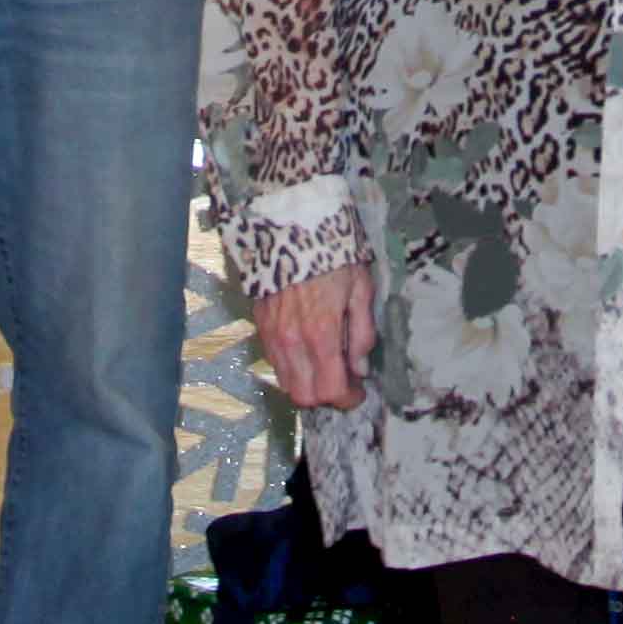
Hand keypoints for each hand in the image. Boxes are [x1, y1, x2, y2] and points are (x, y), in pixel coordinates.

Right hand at [252, 267, 374, 412]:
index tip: (359, 391)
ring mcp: (272, 335)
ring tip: (324, 364)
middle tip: (342, 380)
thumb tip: (361, 368)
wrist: (290, 224)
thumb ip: (363, 333)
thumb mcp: (361, 289)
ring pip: (286, 382)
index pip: (331, 390)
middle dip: (325, 396)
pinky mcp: (259, 324)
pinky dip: (291, 366)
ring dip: (306, 383)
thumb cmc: (333, 255)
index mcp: (321, 335)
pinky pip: (274, 361)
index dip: (348, 398)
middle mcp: (292, 342)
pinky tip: (305, 348)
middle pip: (304, 396)